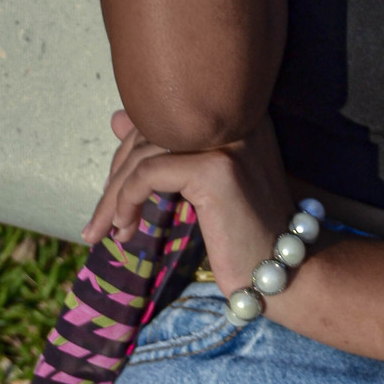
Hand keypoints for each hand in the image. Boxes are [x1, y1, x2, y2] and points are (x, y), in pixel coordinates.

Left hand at [82, 110, 295, 300]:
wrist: (285, 271)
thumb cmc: (244, 229)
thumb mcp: (200, 182)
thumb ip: (165, 148)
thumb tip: (116, 117)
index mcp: (237, 112)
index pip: (164, 113)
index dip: (130, 150)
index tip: (114, 191)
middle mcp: (236, 115)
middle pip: (151, 129)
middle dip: (116, 173)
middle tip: (98, 220)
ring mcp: (227, 139)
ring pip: (145, 152)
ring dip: (113, 195)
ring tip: (103, 231)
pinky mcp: (215, 169)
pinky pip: (150, 174)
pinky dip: (127, 200)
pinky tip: (124, 227)